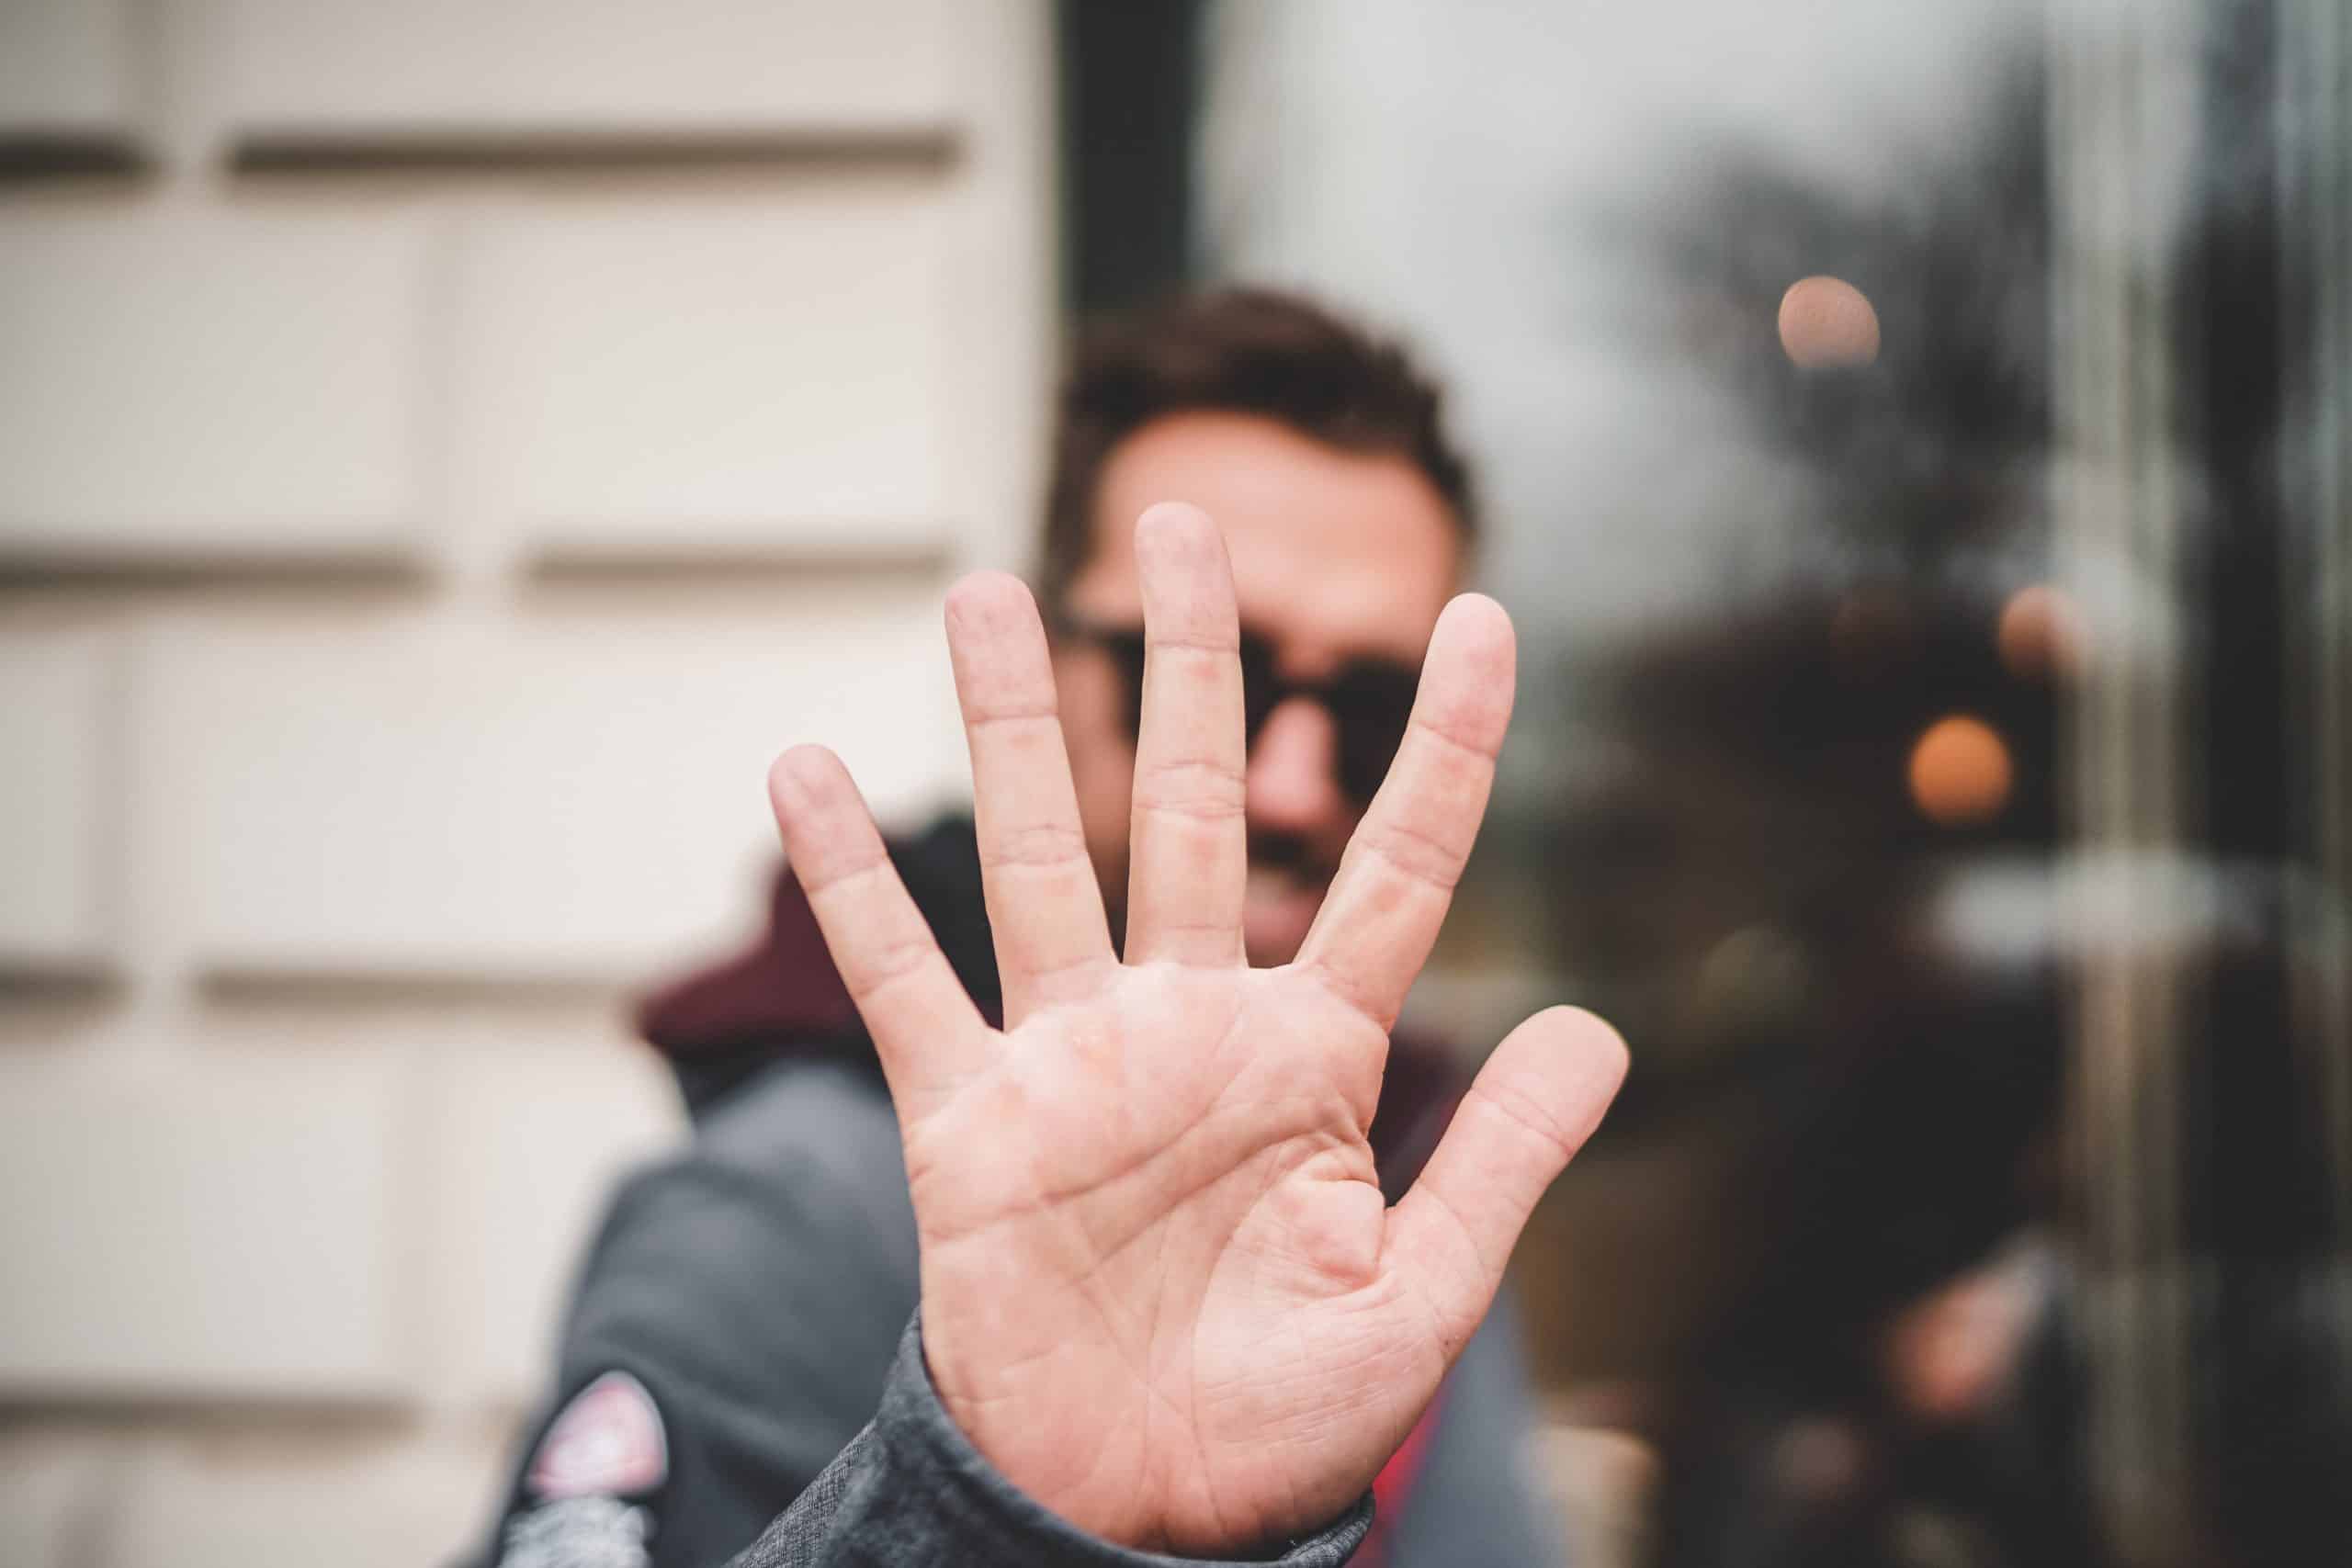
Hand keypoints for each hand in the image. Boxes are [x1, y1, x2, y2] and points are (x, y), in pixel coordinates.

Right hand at [765, 503, 1625, 1553]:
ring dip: (1006, 723)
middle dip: (1191, 668)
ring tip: (982, 588)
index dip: (1450, 747)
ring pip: (1036, 856)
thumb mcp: (1419, 1302)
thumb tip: (1599, 1024)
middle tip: (1186, 523)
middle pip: (1192, 808)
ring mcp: (1071, 1061)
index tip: (1491, 617)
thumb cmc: (1283, 1430)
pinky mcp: (966, 1119)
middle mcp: (1188, 1027)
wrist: (1130, 1515)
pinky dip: (854, 880)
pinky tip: (802, 766)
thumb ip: (1498, 1160)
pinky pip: (902, 976)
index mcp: (1312, 1059)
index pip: (1397, 871)